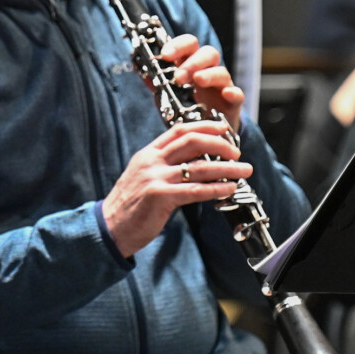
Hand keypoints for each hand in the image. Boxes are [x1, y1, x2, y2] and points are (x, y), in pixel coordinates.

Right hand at [101, 120, 248, 257]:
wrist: (110, 226)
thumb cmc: (129, 205)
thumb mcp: (143, 176)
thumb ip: (163, 166)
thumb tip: (193, 162)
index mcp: (148, 154)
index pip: (179, 130)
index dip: (204, 126)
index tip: (223, 128)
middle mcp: (151, 161)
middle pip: (192, 142)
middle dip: (220, 144)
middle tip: (237, 152)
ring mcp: (155, 178)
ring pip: (199, 167)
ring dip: (227, 168)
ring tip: (244, 170)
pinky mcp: (160, 197)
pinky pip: (195, 190)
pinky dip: (216, 188)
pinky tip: (229, 189)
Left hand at [159, 34, 243, 133]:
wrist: (205, 132)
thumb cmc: (185, 108)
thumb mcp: (167, 96)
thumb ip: (156, 83)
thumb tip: (138, 68)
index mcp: (191, 65)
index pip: (189, 45)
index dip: (178, 45)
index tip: (165, 55)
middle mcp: (208, 71)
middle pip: (208, 53)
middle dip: (193, 62)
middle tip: (179, 77)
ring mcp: (222, 86)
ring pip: (222, 71)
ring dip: (209, 74)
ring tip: (197, 81)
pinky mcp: (232, 103)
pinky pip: (237, 94)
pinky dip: (233, 92)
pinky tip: (226, 94)